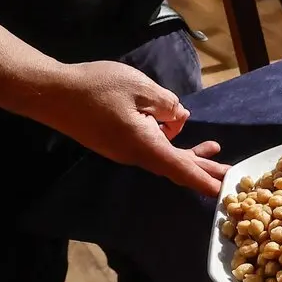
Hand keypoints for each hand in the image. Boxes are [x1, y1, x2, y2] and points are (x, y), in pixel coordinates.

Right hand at [35, 61, 229, 195]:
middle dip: (205, 169)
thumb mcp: (140, 88)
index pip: (180, 168)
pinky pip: (149, 145)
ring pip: (163, 153)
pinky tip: (172, 122)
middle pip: (176, 165)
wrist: (50, 93)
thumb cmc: (96, 87)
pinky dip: (167, 138)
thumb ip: (166, 103)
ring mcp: (124, 149)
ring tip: (214, 147)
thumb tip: (179, 117)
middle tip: (231, 176)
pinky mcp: (116, 141)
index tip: (223, 194)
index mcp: (144, 145)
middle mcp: (135, 153)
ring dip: (188, 151)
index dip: (204, 180)